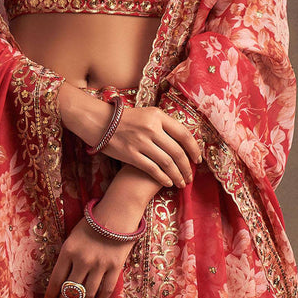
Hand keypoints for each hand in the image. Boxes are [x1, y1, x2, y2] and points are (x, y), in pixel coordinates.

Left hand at [44, 216, 140, 297]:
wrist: (117, 214)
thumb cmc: (91, 225)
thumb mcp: (72, 238)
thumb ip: (67, 258)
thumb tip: (61, 283)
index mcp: (68, 251)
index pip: (56, 280)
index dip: (51, 296)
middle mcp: (83, 260)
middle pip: (70, 290)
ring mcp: (100, 265)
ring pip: (87, 294)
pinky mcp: (115, 267)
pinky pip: (106, 289)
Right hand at [58, 84, 202, 188]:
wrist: (100, 122)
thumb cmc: (126, 119)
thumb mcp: (147, 114)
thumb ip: (164, 125)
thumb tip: (184, 140)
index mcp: (158, 116)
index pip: (184, 134)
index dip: (194, 149)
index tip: (197, 159)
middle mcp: (151, 128)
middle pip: (177, 152)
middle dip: (187, 168)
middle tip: (190, 177)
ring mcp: (141, 142)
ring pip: (167, 163)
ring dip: (177, 175)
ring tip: (182, 183)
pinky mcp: (131, 154)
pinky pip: (152, 169)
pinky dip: (163, 178)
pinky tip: (168, 182)